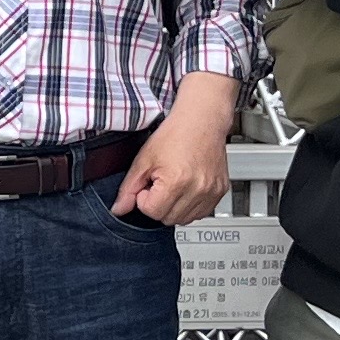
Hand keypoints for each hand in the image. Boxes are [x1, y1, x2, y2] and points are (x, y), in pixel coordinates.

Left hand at [113, 73, 238, 228]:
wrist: (201, 120)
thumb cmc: (175, 134)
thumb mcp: (144, 159)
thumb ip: (128, 188)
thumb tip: (119, 209)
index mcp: (176, 181)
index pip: (151, 212)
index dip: (144, 199)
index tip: (148, 184)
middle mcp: (197, 189)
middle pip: (168, 219)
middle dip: (158, 204)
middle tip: (160, 182)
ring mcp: (211, 192)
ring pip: (184, 219)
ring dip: (174, 207)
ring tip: (174, 183)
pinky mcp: (220, 192)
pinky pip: (201, 213)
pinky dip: (190, 206)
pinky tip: (187, 187)